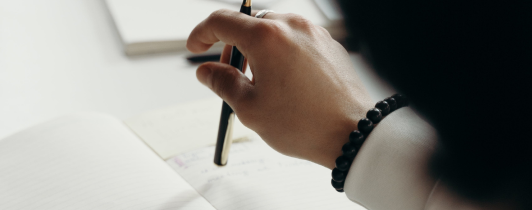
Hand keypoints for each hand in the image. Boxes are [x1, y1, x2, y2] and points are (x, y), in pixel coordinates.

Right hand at [187, 9, 373, 168]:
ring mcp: (314, 33)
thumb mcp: (250, 108)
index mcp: (267, 37)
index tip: (197, 46)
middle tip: (229, 76)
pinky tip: (284, 83)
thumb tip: (207, 71)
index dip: (202, 33)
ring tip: (260, 85)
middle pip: (248, 25)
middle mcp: (292, 27)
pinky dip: (280, 54)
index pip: (221, 21)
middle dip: (232, 48)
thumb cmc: (305, 123)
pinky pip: (295, 40)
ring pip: (273, 32)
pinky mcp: (328, 44)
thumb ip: (222, 83)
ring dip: (257, 51)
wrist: (353, 134)